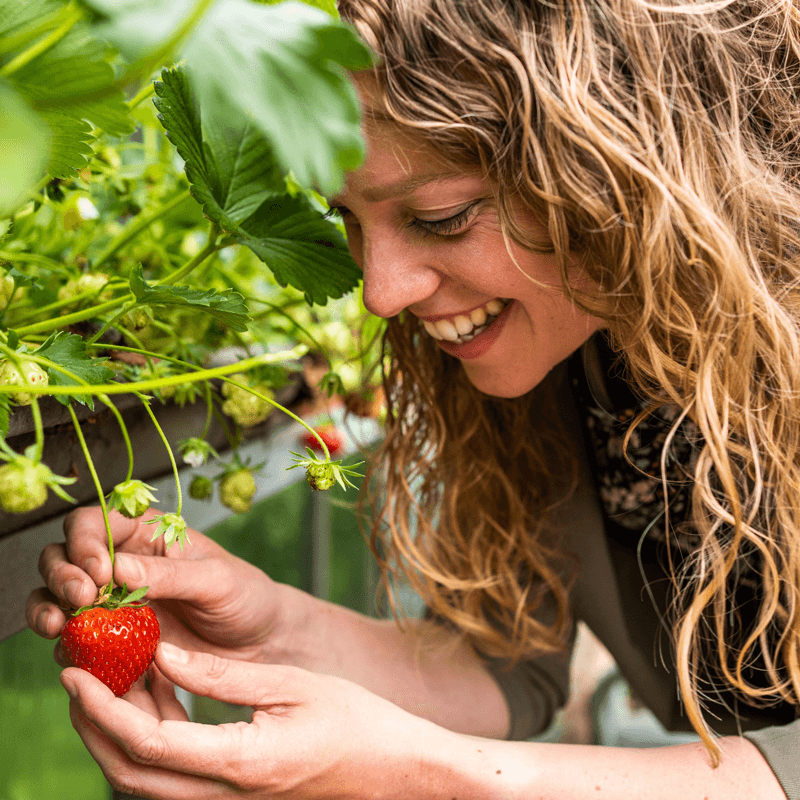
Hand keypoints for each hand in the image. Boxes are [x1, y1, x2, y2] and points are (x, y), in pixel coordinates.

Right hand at [26, 506, 303, 666]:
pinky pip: (75, 642)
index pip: (95, 523)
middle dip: (61, 574)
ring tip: (60, 626)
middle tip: (81, 598)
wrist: (259, 645)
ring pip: (57, 598)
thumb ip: (169, 574)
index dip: (85, 541)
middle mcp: (121, 564)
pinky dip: (67, 647)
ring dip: (47, 609)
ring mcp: (113, 604)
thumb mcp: (217, 580)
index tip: (100, 569)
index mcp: (147, 535)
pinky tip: (76, 656)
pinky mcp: (112, 642)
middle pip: (64, 556)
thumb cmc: (245, 597)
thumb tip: (116, 567)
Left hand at [61, 642, 453, 799]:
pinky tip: (155, 697)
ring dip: (117, 734)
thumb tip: (163, 653)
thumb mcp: (291, 683)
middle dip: (92, 727)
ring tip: (111, 678)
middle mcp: (226, 796)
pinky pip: (172, 777)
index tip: (76, 674)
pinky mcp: (233, 795)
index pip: (150, 743)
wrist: (391, 767)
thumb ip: (221, 674)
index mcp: (242, 762)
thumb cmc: (354, 720)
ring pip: (146, 782)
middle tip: (78, 675)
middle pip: (131, 774)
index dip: (103, 710)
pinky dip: (150, 739)